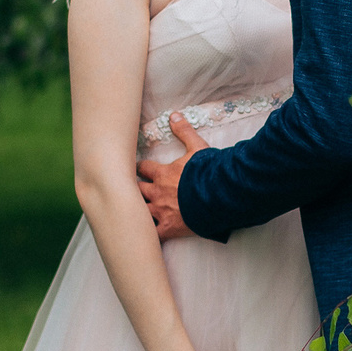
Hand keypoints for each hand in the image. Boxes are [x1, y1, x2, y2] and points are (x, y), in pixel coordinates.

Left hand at [136, 115, 205, 240]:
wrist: (220, 195)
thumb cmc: (209, 172)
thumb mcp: (197, 147)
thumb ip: (184, 131)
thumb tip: (173, 115)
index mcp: (162, 174)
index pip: (143, 169)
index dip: (140, 169)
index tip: (138, 169)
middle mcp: (157, 193)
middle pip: (136, 190)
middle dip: (135, 189)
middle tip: (131, 189)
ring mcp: (161, 212)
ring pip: (140, 212)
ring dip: (138, 210)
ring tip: (133, 212)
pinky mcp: (169, 228)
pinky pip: (153, 234)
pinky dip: (149, 234)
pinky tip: (144, 235)